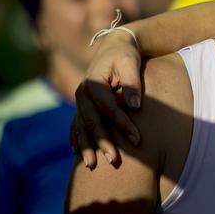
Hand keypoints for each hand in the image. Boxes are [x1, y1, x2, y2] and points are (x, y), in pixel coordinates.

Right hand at [71, 30, 143, 168]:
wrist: (114, 47)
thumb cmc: (126, 55)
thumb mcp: (130, 63)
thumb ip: (132, 84)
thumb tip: (135, 106)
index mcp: (93, 83)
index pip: (108, 108)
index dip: (122, 124)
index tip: (137, 140)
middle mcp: (82, 93)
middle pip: (92, 122)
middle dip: (103, 142)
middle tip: (115, 161)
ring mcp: (80, 101)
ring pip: (82, 127)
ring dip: (87, 147)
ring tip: (92, 166)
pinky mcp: (82, 105)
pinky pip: (76, 125)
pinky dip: (76, 138)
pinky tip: (76, 153)